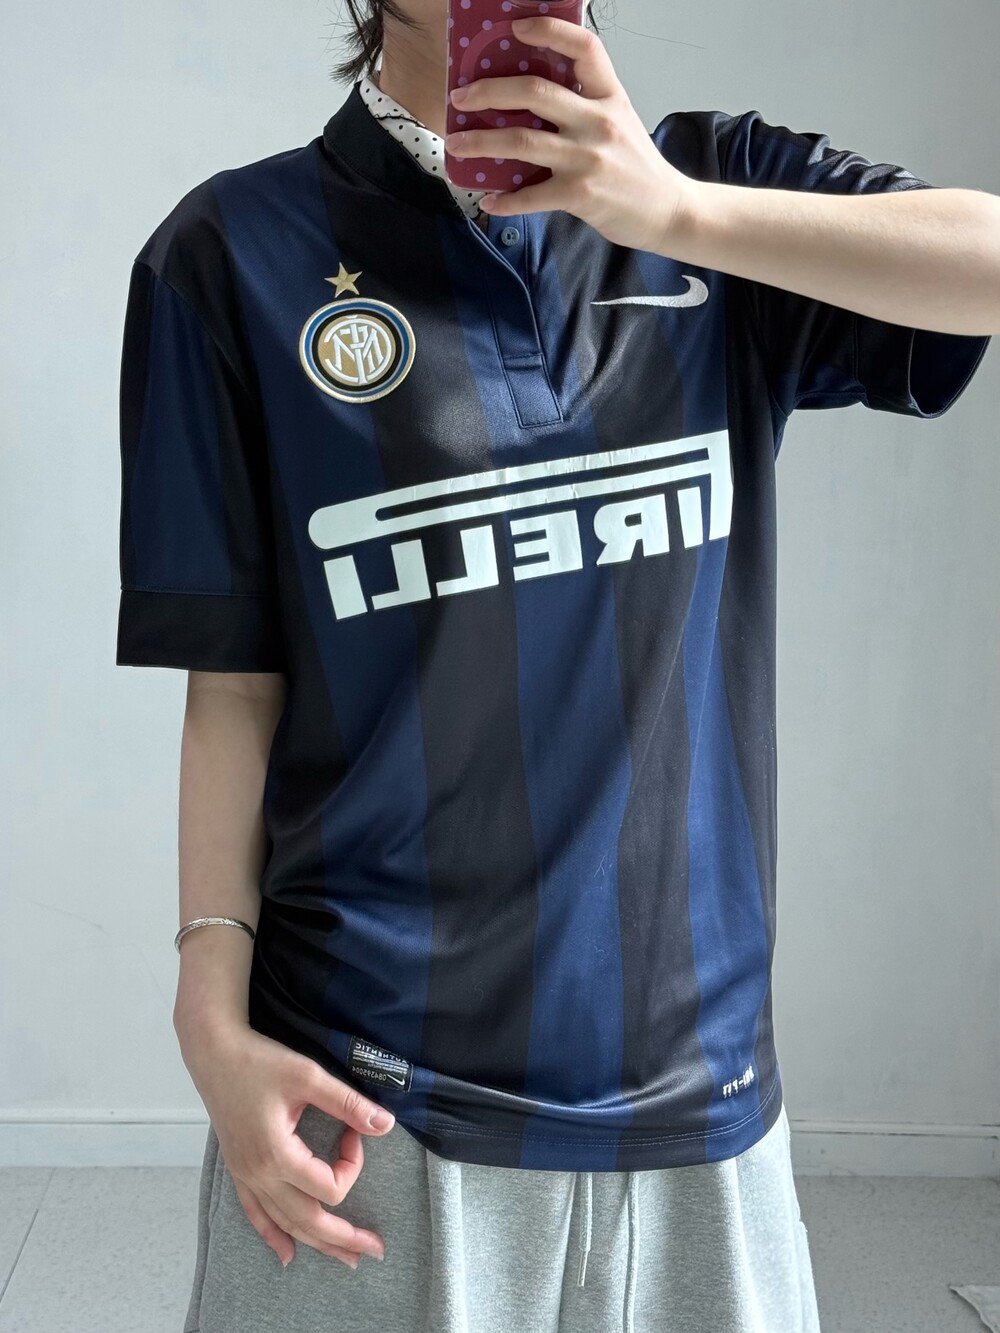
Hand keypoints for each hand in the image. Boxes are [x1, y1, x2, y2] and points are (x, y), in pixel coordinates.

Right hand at [178, 1020, 393, 1268]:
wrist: (214, 1052)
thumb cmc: (260, 1061)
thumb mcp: (309, 1077)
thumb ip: (348, 1104)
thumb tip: (386, 1125)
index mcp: (277, 1156)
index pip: (329, 1186)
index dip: (352, 1164)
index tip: (353, 1132)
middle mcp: (259, 1175)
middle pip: (308, 1221)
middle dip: (344, 1238)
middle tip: (377, 1250)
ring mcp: (246, 1176)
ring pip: (284, 1224)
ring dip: (317, 1243)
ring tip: (346, 1258)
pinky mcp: (239, 1169)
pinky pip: (256, 1214)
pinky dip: (273, 1236)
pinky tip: (286, 1255)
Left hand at [444, 14, 697, 253]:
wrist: (667, 211)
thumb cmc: (636, 167)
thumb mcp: (620, 120)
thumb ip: (585, 104)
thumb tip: (532, 96)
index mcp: (609, 96)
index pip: (584, 47)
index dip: (549, 31)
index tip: (516, 28)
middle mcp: (598, 122)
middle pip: (534, 92)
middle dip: (488, 91)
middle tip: (461, 97)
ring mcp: (588, 159)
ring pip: (521, 141)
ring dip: (480, 142)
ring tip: (455, 144)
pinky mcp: (580, 195)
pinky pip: (530, 196)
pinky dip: (504, 201)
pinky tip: (488, 200)